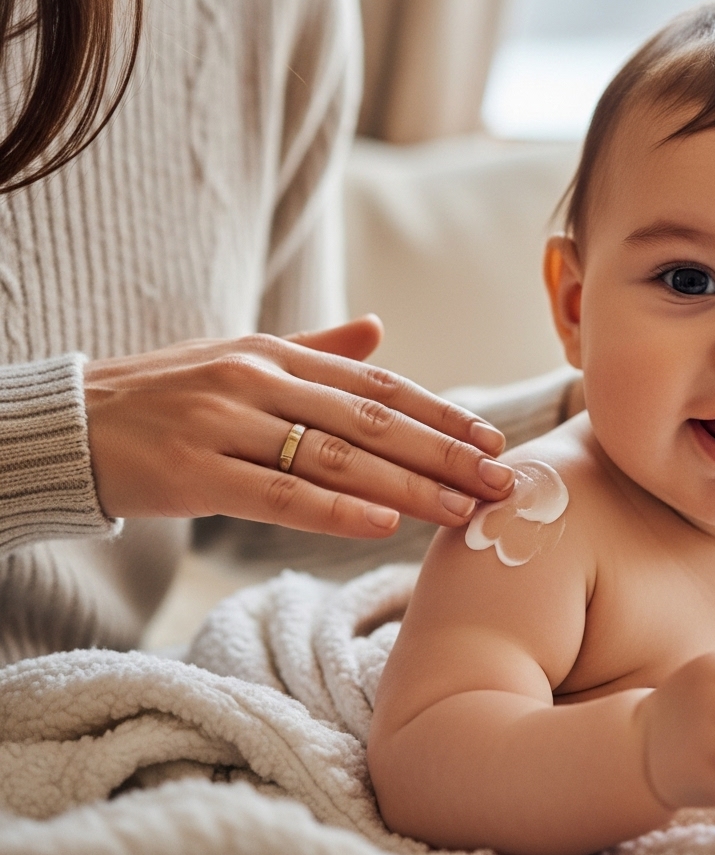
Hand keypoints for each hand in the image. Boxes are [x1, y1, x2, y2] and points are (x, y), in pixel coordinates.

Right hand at [84, 316, 514, 538]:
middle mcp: (261, 382)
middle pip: (373, 422)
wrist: (75, 421)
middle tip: (500, 479)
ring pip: (338, 459)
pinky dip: (337, 512)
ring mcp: (228, 424)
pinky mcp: (196, 472)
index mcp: (278, 355)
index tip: (490, 438)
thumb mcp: (243, 357)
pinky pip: (280, 495)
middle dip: (444, 453)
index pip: (379, 386)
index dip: (440, 413)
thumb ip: (316, 350)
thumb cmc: (170, 394)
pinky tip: (385, 524)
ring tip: (463, 509)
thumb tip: (378, 329)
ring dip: (408, 487)